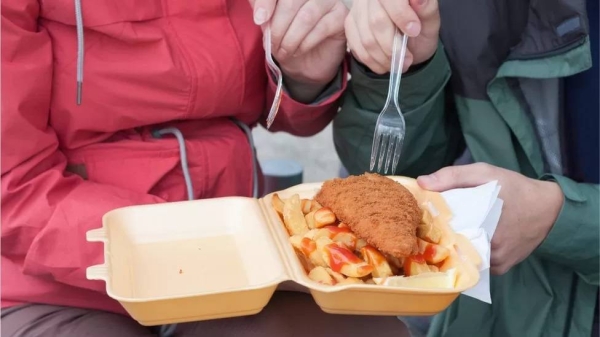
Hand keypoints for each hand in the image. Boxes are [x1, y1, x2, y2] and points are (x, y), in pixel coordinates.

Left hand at [249, 0, 347, 102]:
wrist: (305, 64)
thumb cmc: (286, 38)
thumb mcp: (268, 23)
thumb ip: (261, 9)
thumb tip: (258, 11)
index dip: (266, 2)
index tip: (259, 20)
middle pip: (290, 2)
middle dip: (278, 28)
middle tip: (273, 44)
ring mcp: (329, 0)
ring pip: (306, 16)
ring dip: (291, 39)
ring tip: (285, 51)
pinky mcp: (342, 15)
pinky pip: (321, 28)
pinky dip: (305, 43)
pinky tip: (298, 51)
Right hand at [345, 0, 439, 73]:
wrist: (408, 43)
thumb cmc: (419, 29)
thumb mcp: (430, 21)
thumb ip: (427, 9)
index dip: (401, 15)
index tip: (414, 31)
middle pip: (377, 21)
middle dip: (393, 46)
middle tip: (407, 59)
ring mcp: (358, 10)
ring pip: (366, 38)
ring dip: (384, 58)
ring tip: (398, 64)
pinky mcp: (350, 25)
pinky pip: (357, 47)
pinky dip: (373, 61)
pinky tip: (385, 64)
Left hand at [416, 163, 563, 274]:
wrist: (551, 209)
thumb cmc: (515, 188)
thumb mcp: (485, 173)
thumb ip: (453, 176)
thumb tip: (422, 183)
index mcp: (480, 224)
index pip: (443, 232)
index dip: (429, 226)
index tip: (420, 220)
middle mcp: (488, 249)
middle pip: (452, 246)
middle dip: (440, 237)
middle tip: (430, 226)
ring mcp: (495, 262)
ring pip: (464, 257)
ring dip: (456, 246)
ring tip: (446, 232)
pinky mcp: (501, 268)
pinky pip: (477, 264)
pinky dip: (471, 253)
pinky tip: (466, 240)